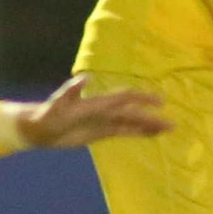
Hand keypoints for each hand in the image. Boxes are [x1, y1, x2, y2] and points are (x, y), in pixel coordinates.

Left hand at [19, 74, 171, 147]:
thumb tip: (85, 78)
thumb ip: (70, 92)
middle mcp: (104, 110)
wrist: (39, 128)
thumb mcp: (57, 105)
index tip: (159, 102)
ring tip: (168, 129)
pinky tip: (151, 135)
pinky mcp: (101, 132)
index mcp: (97, 102)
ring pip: (131, 122)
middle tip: (172, 123)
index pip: (124, 98)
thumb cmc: (47, 114)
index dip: (142, 99)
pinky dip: (138, 133)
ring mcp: (104, 121)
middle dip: (151, 117)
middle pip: (132, 112)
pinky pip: (124, 131)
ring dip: (149, 125)